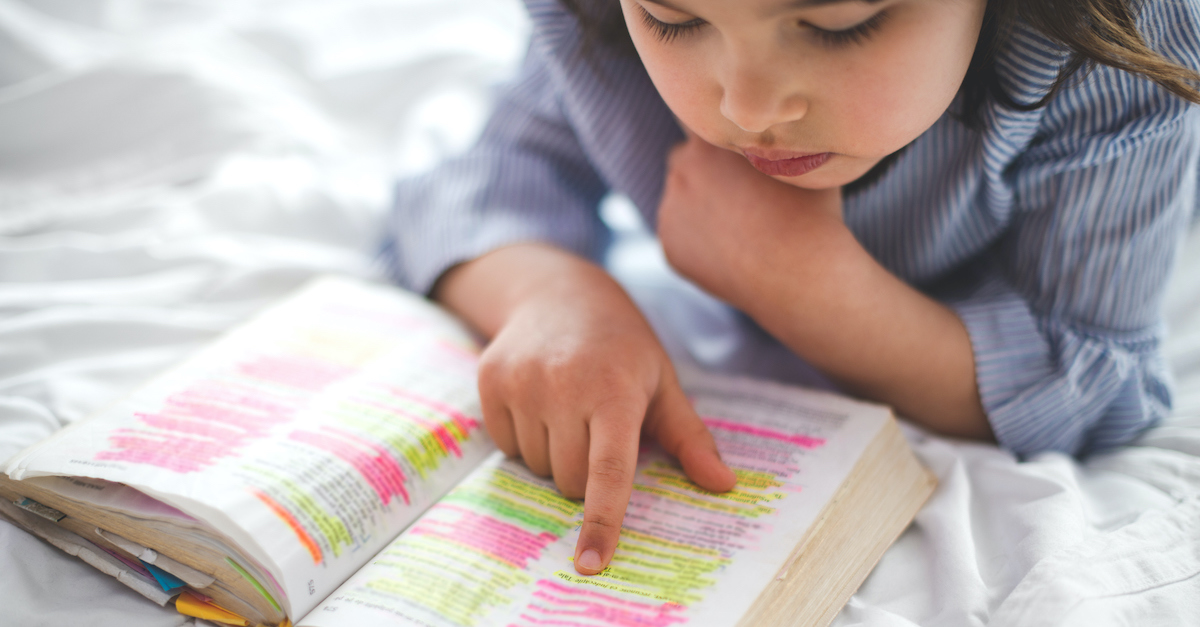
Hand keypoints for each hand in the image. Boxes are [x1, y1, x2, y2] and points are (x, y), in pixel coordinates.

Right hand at [434, 244, 736, 574]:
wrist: (558, 293)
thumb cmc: (621, 346)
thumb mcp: (661, 382)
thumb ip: (689, 438)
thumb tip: (723, 485)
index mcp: (615, 390)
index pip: (609, 470)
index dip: (601, 520)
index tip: (592, 561)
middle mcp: (564, 385)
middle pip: (571, 480)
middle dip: (586, 472)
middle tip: (595, 428)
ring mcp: (522, 381)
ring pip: (537, 467)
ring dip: (554, 453)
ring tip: (567, 407)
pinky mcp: (491, 381)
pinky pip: (506, 446)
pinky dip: (524, 437)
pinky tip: (539, 401)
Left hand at [656, 133, 842, 308]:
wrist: (797, 274)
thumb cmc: (808, 213)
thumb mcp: (800, 159)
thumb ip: (774, 141)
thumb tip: (780, 130)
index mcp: (709, 142)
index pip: (702, 123)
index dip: (720, 138)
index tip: (736, 153)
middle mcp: (681, 171)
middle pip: (686, 161)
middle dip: (705, 172)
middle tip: (737, 193)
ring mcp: (670, 211)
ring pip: (681, 200)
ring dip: (700, 207)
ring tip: (737, 226)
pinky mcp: (669, 248)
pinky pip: (681, 237)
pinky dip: (697, 242)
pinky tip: (727, 250)